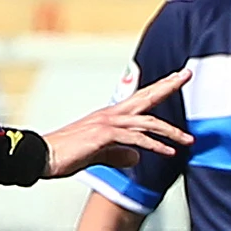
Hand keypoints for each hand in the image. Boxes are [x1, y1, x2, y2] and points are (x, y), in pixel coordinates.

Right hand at [41, 68, 190, 178]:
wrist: (42, 156)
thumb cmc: (65, 154)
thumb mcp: (98, 154)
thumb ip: (117, 154)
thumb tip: (135, 157)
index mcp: (110, 116)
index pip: (140, 99)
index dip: (159, 87)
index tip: (177, 78)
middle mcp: (111, 114)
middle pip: (146, 97)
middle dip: (168, 85)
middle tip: (187, 74)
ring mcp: (107, 123)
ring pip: (146, 122)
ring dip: (170, 131)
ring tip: (188, 139)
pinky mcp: (104, 135)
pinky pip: (135, 139)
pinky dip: (154, 145)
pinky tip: (168, 152)